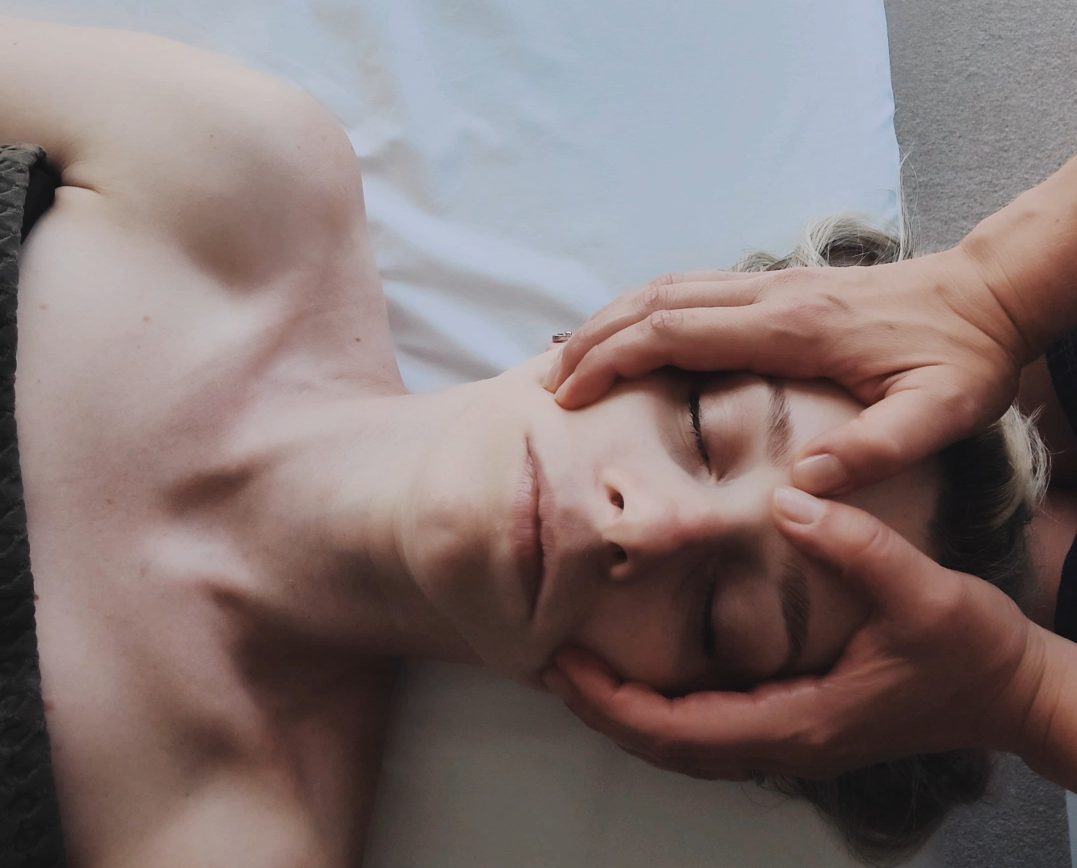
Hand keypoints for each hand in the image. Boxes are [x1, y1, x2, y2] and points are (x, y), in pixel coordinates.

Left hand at [541, 490, 1047, 780]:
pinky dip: (663, 709)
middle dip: (602, 711)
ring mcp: (790, 738)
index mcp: (800, 722)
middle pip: (666, 746)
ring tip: (580, 669)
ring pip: (684, 745)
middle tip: (550, 664)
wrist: (1012, 694)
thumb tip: (788, 501)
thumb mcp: (926, 594)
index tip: (565, 665)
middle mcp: (784, 742)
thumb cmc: (973, 654)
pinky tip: (645, 674)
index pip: (679, 730)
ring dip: (627, 713)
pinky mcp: (798, 722)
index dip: (613, 703)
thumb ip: (855, 545)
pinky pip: (709, 729)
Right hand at [543, 250, 1031, 495]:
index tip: (569, 395)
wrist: (990, 293)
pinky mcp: (779, 288)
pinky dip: (646, 312)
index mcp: (792, 327)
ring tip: (572, 361)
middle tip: (548, 384)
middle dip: (592, 340)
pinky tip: (632, 338)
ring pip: (667, 288)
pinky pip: (693, 290)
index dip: (613, 359)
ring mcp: (772, 284)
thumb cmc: (963, 357)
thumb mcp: (939, 414)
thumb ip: (873, 449)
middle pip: (654, 303)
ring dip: (612, 320)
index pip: (676, 331)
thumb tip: (798, 487)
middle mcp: (770, 295)